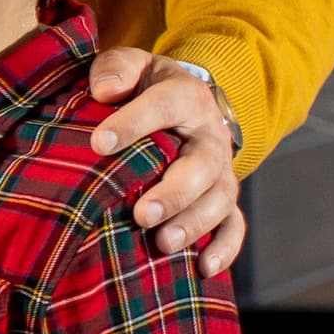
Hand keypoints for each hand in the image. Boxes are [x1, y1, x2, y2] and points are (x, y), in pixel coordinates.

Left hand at [86, 49, 244, 275]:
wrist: (183, 103)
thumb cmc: (144, 87)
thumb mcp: (132, 65)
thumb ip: (116, 68)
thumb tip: (103, 90)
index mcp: (186, 96)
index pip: (165, 105)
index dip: (134, 123)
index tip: (99, 143)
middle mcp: (210, 136)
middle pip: (203, 165)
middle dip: (174, 192)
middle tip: (142, 213)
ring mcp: (220, 171)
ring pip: (220, 199)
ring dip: (194, 223)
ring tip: (163, 243)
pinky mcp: (222, 198)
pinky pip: (234, 225)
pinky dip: (225, 247)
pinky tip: (204, 268)